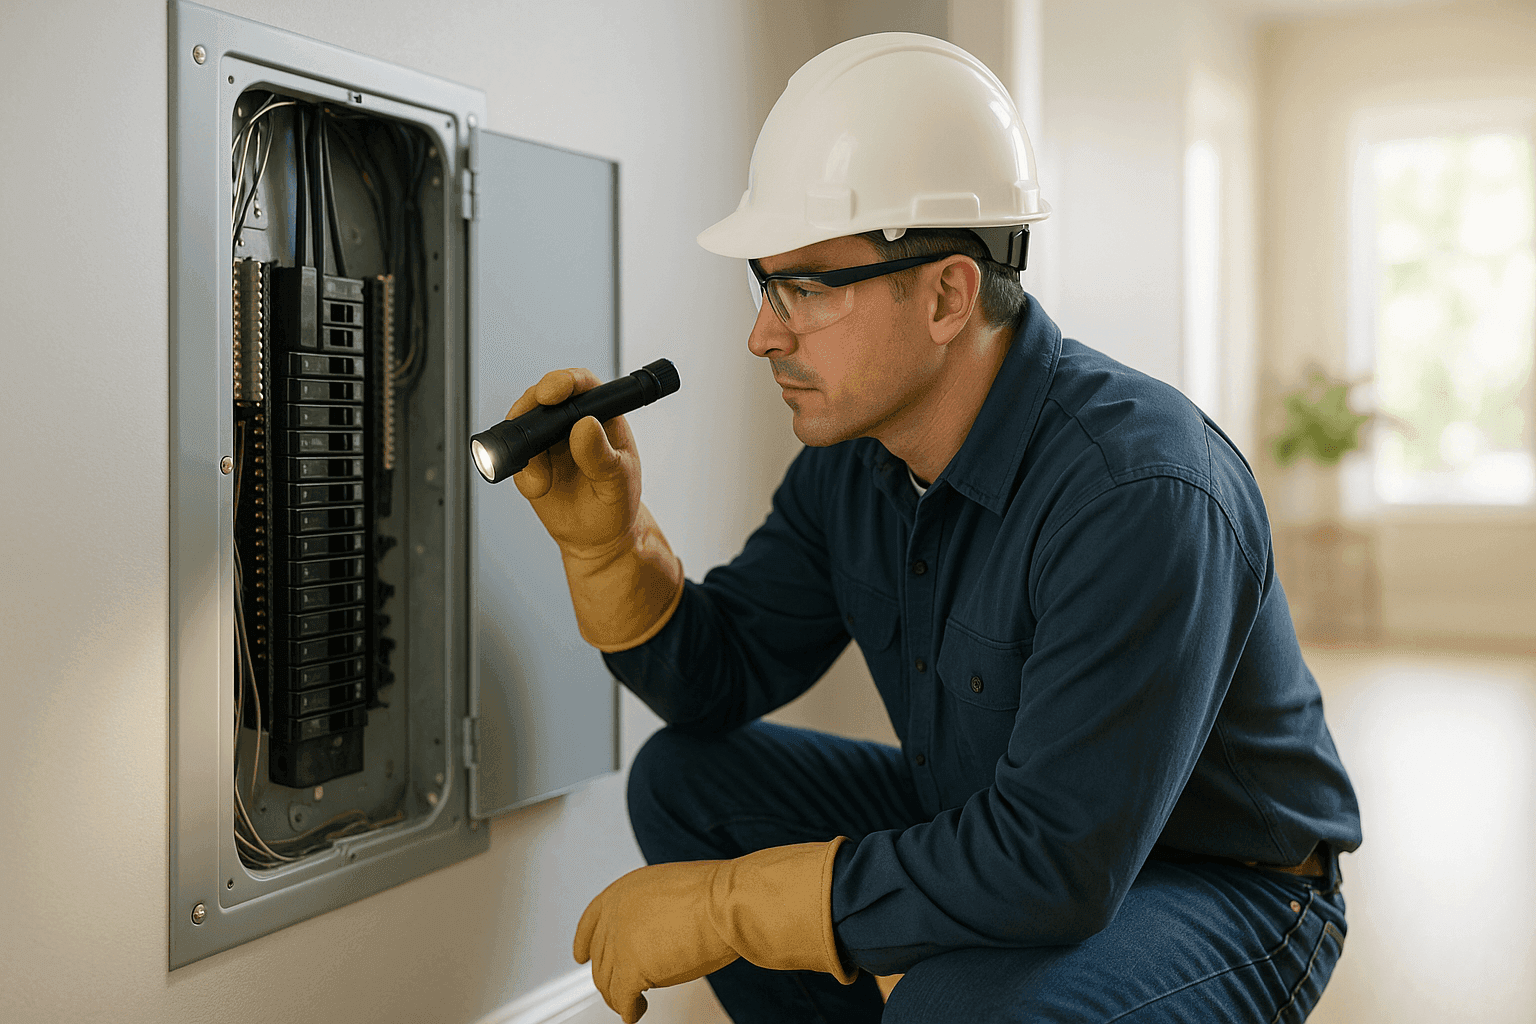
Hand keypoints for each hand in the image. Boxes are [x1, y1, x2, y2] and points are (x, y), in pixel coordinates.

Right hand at [506, 367, 641, 558]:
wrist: (598, 537)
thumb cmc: (617, 503)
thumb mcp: (618, 481)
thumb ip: (602, 455)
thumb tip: (585, 425)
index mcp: (602, 416)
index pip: (583, 386)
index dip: (565, 381)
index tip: (553, 392)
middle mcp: (572, 422)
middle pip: (544, 396)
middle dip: (531, 405)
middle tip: (525, 422)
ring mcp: (548, 441)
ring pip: (523, 424)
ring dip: (524, 445)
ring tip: (541, 477)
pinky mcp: (530, 463)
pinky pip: (516, 459)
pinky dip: (524, 473)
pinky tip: (540, 488)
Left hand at [573, 860, 739, 1022]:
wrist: (727, 903)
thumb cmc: (716, 895)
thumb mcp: (671, 889)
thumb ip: (651, 910)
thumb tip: (653, 934)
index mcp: (625, 891)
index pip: (592, 920)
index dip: (585, 941)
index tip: (582, 954)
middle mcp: (616, 914)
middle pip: (601, 957)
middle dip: (610, 977)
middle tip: (622, 988)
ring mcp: (621, 941)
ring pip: (608, 981)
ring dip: (620, 996)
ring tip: (633, 1003)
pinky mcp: (631, 967)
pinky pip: (622, 998)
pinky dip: (629, 1010)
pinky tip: (637, 1012)